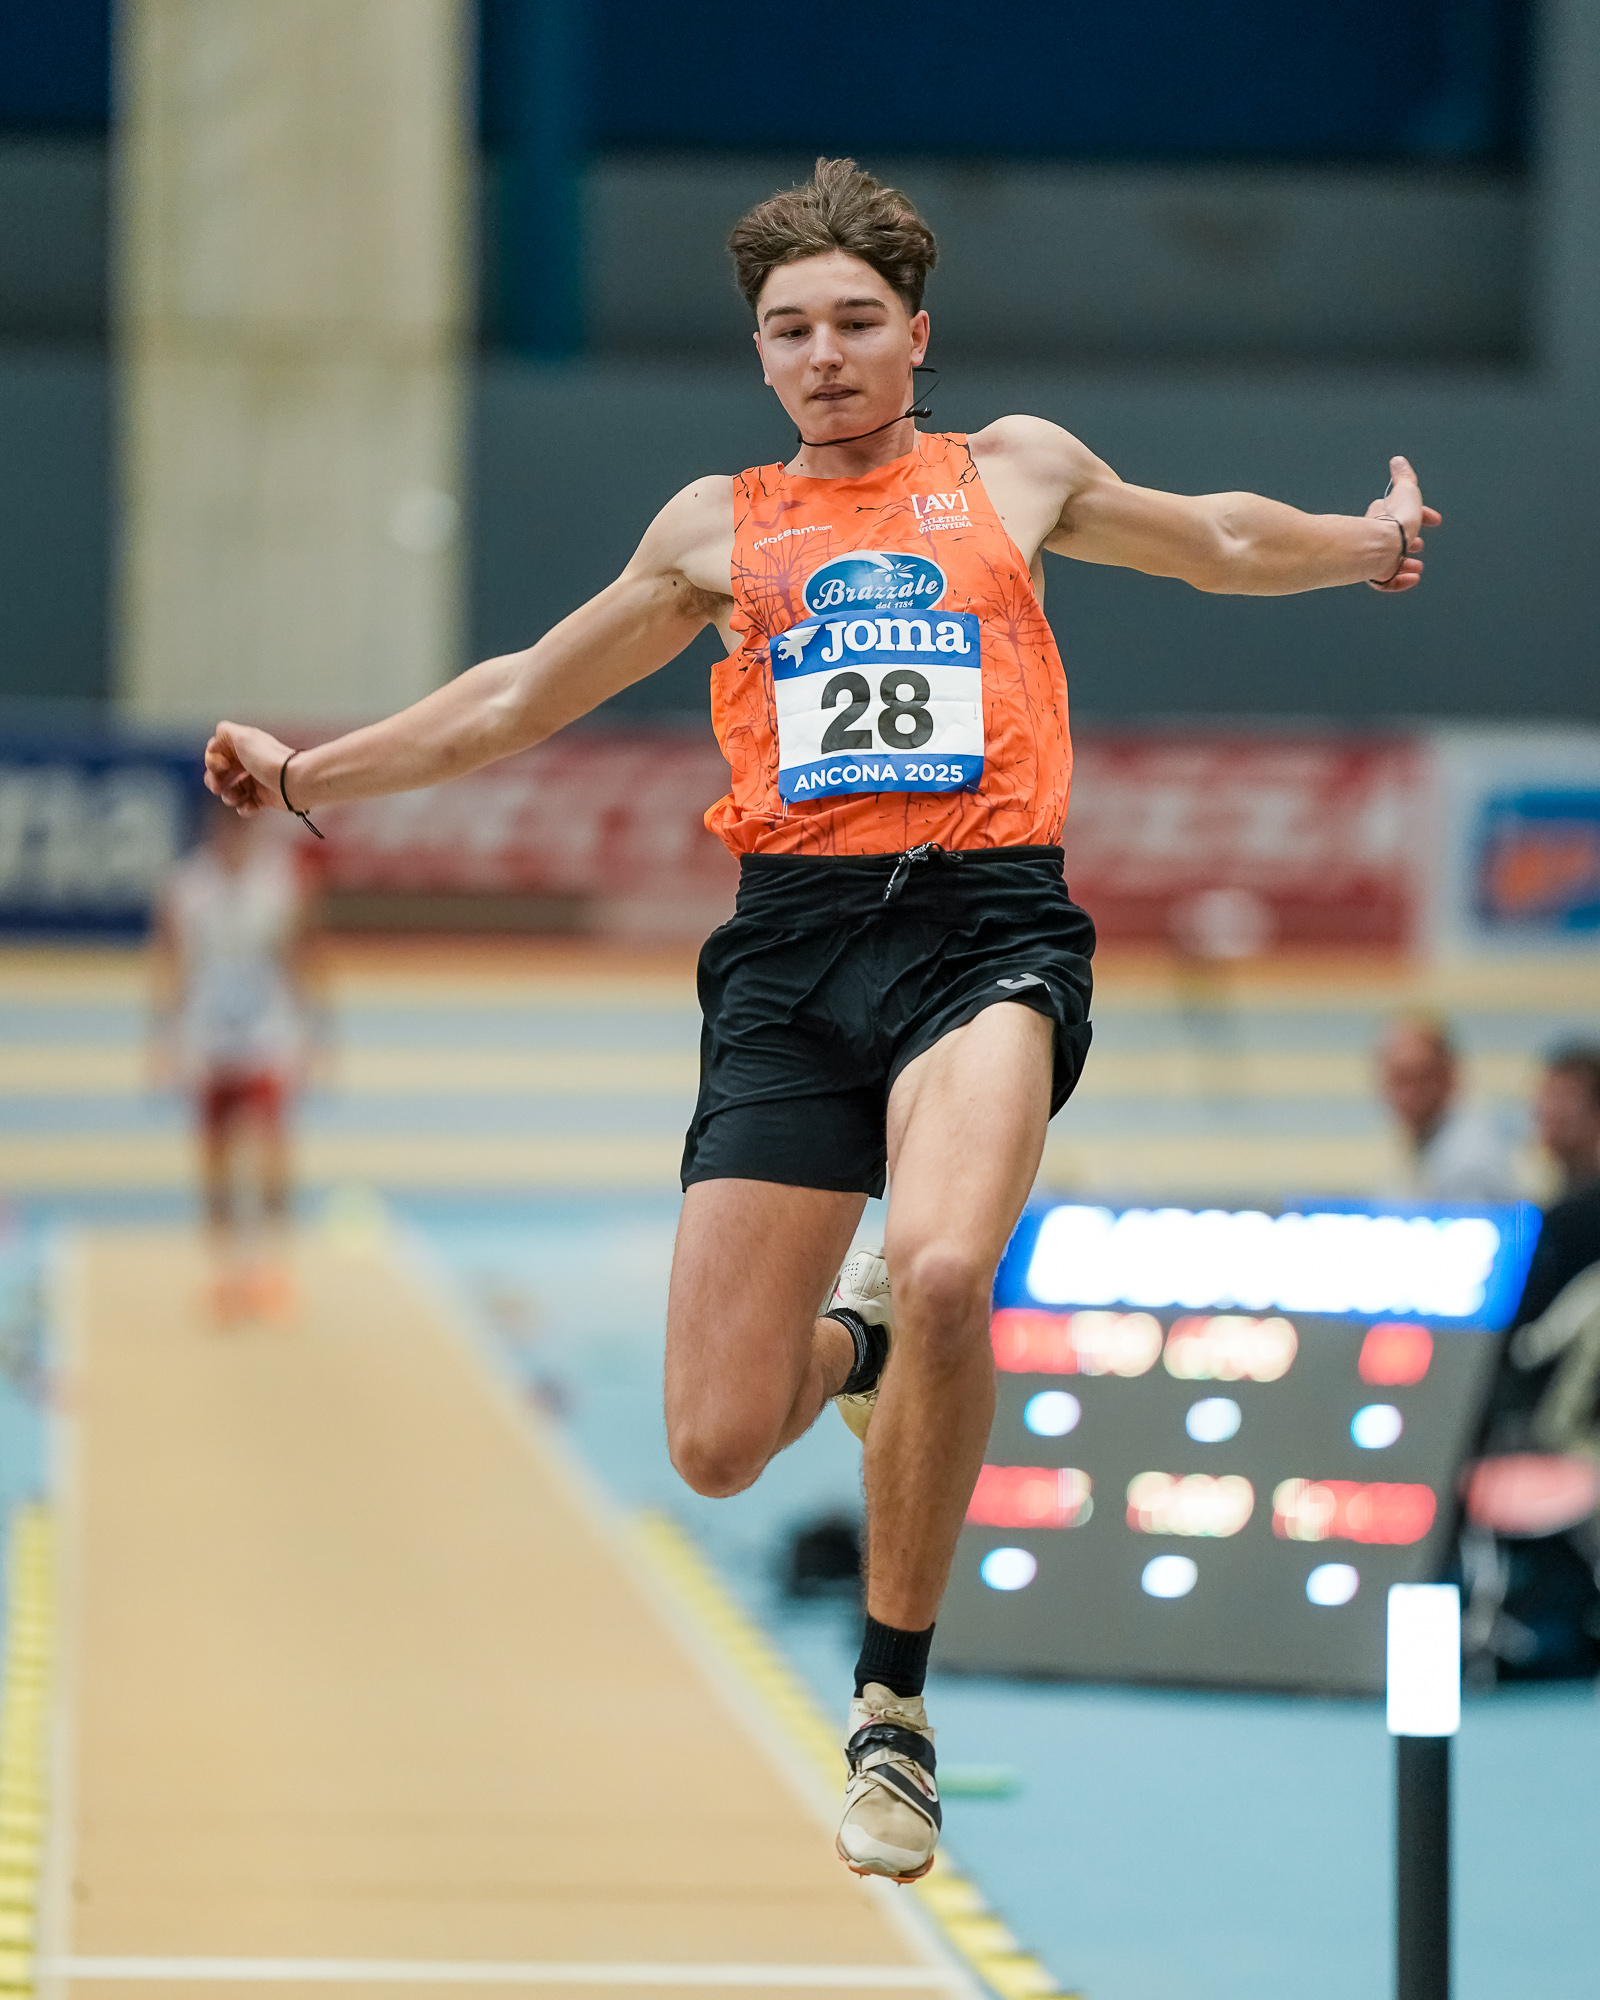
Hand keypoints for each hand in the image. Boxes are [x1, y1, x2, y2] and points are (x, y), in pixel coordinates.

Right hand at [204, 721, 294, 815]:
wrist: (296, 781)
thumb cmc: (269, 760)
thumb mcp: (243, 737)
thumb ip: (224, 732)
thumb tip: (213, 745)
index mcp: (244, 746)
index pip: (217, 753)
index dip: (212, 761)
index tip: (222, 765)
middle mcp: (250, 762)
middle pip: (220, 773)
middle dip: (214, 781)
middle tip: (216, 787)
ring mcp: (257, 781)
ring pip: (231, 791)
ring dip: (228, 796)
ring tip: (235, 798)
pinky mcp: (265, 798)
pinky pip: (246, 805)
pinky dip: (244, 808)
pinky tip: (248, 807)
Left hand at [1365, 454, 1440, 592]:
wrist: (1383, 545)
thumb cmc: (1396, 518)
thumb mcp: (1407, 491)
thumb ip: (1404, 477)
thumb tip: (1397, 461)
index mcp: (1383, 516)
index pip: (1400, 512)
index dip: (1419, 514)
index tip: (1435, 520)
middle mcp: (1376, 537)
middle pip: (1393, 538)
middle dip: (1409, 540)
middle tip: (1419, 545)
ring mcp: (1375, 556)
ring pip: (1390, 562)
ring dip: (1406, 563)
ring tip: (1417, 566)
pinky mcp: (1375, 574)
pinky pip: (1386, 581)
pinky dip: (1400, 581)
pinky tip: (1413, 578)